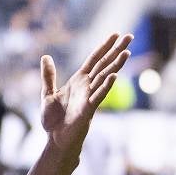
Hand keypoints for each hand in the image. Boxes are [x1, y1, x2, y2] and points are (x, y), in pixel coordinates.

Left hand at [39, 33, 132, 152]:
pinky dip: (106, 86)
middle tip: (130, 36)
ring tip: (126, 52)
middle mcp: (87, 87)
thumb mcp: (47, 93)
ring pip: (105, 77)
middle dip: (117, 50)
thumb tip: (45, 56)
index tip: (115, 34)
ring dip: (116, 65)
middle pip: (104, 64)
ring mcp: (90, 97)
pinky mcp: (88, 110)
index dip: (104, 47)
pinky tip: (114, 76)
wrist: (55, 140)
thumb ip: (48, 75)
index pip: (94, 60)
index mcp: (79, 81)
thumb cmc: (54, 120)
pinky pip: (99, 96)